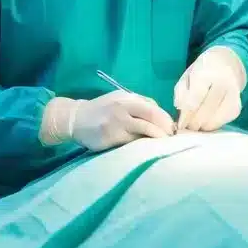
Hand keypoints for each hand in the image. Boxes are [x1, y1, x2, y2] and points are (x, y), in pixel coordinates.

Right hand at [42, 91, 174, 151]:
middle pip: (153, 114)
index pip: (153, 106)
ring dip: (158, 136)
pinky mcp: (112, 134)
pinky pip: (133, 140)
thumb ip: (137, 107)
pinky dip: (143, 144)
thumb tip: (160, 120)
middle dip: (165, 127)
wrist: (75, 118)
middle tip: (172, 138)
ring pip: (146, 127)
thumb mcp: (118, 102)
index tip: (172, 130)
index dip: (165, 118)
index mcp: (128, 97)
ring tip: (164, 145)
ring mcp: (118, 119)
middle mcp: (124, 105)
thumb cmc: (101, 112)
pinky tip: (147, 149)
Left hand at [174, 46, 246, 131]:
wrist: (226, 63)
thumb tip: (182, 113)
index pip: (195, 99)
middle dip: (194, 123)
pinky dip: (214, 124)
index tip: (180, 124)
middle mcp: (223, 83)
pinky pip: (223, 121)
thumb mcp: (186, 77)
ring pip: (215, 120)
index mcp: (206, 73)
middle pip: (206, 112)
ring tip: (196, 124)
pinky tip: (208, 120)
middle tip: (187, 126)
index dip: (186, 115)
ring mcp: (233, 95)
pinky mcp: (237, 106)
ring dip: (204, 126)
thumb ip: (181, 94)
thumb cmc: (202, 72)